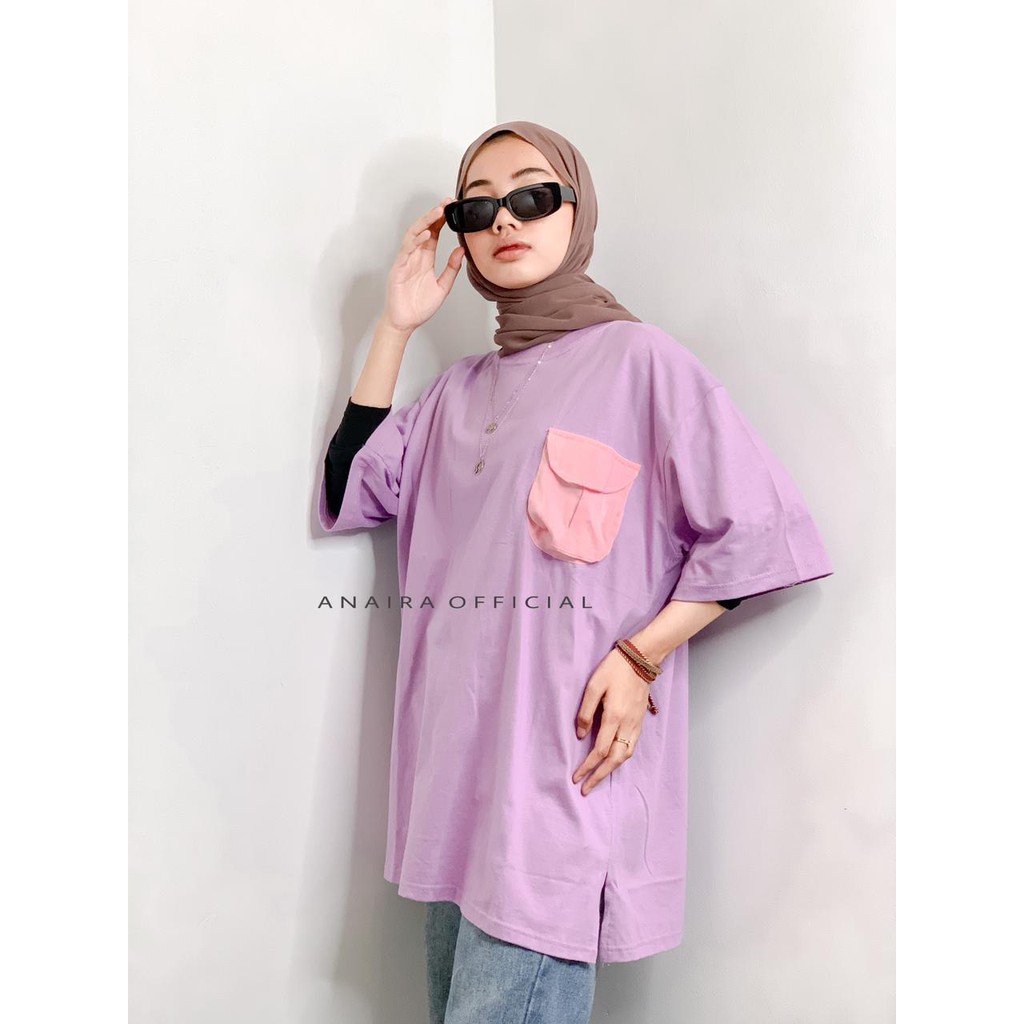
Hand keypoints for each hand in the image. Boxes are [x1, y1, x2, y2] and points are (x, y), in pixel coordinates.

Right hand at [383, 198, 464, 332]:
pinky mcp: (399, 269)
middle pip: (424, 229)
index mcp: (425, 259)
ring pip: (414, 235)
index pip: (434, 234)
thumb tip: (462, 251)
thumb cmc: (419, 306)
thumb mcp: (443, 286)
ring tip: (438, 212)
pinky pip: (407, 251)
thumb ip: (451, 269)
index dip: (442, 220)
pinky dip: (416, 241)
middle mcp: (415, 256)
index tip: (453, 208)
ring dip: (426, 222)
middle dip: (434, 214)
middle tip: (447, 202)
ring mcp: (406, 261)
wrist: (405, 322)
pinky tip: (427, 234)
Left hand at [571, 649, 650, 795]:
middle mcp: (627, 724)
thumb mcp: (594, 685)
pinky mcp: (640, 721)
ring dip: (611, 770)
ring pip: (626, 756)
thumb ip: (586, 711)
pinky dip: (622, 759)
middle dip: (600, 776)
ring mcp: (636, 724)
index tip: (576, 777)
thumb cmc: (614, 669)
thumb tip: (581, 734)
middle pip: (615, 760)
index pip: (600, 750)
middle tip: (586, 789)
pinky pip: (632, 747)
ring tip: (598, 779)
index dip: (587, 766)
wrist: (642, 659)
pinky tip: (614, 761)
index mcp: (614, 716)